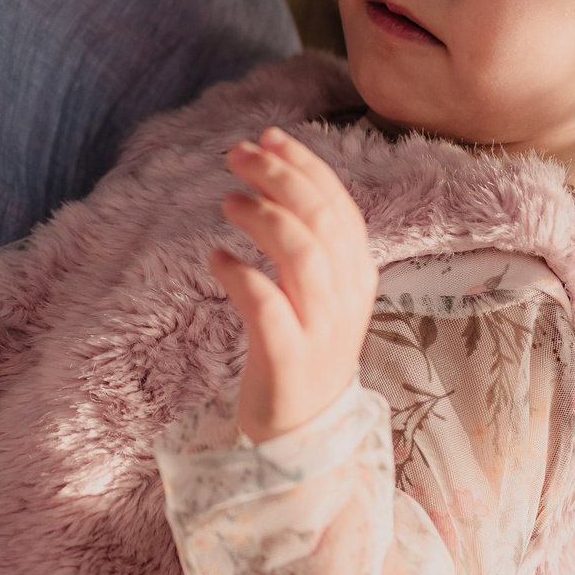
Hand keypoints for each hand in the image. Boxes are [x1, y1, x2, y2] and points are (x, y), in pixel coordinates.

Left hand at [210, 128, 377, 443]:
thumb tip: (274, 174)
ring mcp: (321, 331)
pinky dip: (241, 277)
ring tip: (227, 201)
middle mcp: (347, 299)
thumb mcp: (319, 292)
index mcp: (358, 275)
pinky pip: (267, 309)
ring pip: (302, 257)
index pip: (339, 205)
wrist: (304, 437)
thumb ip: (308, 241)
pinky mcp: (289, 362)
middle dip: (279, 177)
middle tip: (236, 154)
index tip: (269, 136)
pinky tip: (216, 259)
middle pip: (321, 221)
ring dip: (263, 217)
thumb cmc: (302, 352)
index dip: (305, 165)